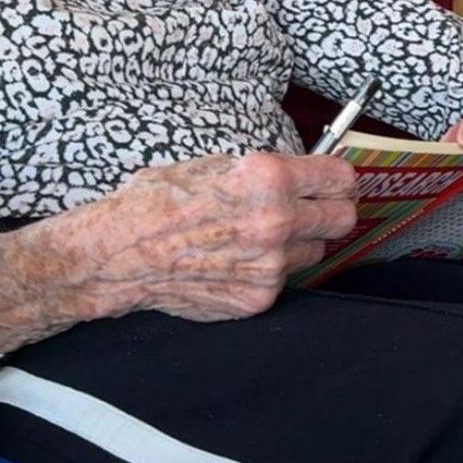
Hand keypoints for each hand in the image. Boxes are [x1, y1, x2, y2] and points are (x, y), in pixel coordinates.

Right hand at [0, 151, 356, 347]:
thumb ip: (261, 171)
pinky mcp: (257, 298)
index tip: (336, 181)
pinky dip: (267, 271)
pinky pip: (282, 281)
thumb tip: (297, 173)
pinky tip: (235, 261)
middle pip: (342, 218)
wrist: (119, 255)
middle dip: (332, 210)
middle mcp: (277, 221)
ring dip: (297, 243)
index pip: (340, 178)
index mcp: (268, 178)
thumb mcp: (211, 165)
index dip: (339, 178)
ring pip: (314, 251)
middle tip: (316, 208)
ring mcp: (270, 265)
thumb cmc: (156, 202)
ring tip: (259, 237)